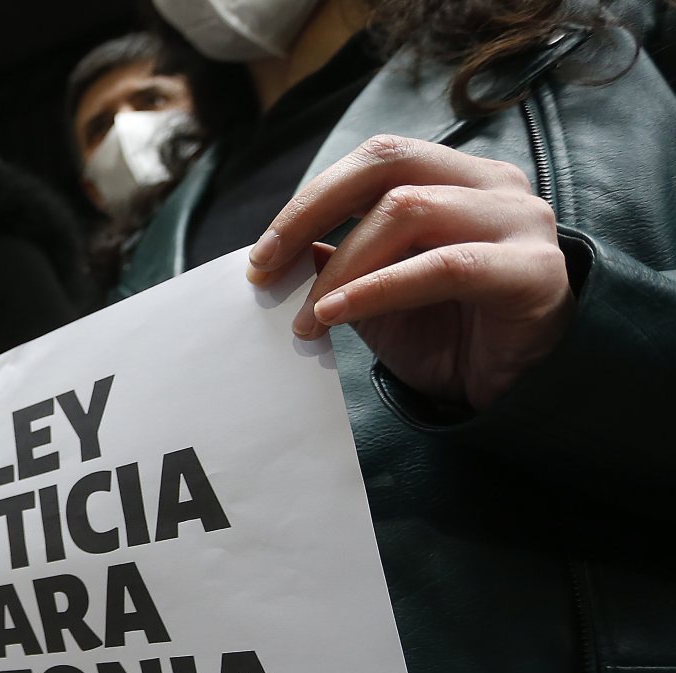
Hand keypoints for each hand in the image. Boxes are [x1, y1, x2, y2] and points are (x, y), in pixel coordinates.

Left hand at [248, 135, 572, 410]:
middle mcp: (491, 183)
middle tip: (266, 268)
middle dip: (311, 213)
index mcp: (453, 177)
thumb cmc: (446, 335)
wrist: (512, 390)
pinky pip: (444, 266)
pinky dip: (379, 288)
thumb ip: (336, 264)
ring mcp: (518, 219)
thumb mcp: (375, 295)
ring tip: (307, 319)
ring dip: (341, 268)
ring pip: (408, 211)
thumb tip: (276, 251)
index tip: (260, 256)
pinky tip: (337, 315)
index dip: (309, 200)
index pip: (373, 161)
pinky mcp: (533, 268)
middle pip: (387, 163)